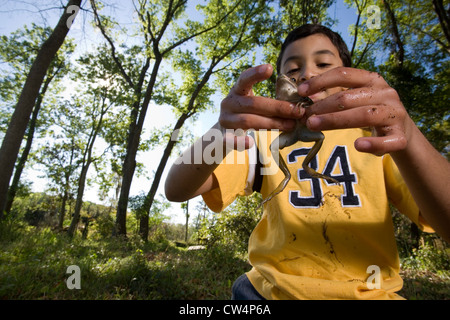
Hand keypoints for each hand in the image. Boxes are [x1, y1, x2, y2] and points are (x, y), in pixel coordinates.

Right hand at [219, 64, 303, 148]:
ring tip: (290, 125)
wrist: (225, 133)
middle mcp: (229, 103)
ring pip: (248, 121)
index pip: (245, 79)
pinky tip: (250, 143)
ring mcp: (225, 120)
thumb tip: (299, 105)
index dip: (256, 73)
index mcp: (237, 91)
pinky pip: (231, 140)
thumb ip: (270, 102)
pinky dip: (240, 142)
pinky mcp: (224, 136)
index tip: (270, 68)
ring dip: (271, 124)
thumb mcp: (254, 103)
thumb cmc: (247, 114)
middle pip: (253, 103)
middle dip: (278, 107)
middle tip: (297, 111)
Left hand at [298, 67, 412, 155]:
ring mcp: (394, 114)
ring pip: (364, 115)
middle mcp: (386, 93)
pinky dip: (372, 143)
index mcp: (372, 80)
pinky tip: (357, 145)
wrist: (400, 130)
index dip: (320, 81)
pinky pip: (387, 141)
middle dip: (323, 106)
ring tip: (315, 125)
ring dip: (336, 120)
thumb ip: (336, 96)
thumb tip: (305, 96)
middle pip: (349, 97)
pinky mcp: (400, 136)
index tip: (301, 91)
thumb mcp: (356, 98)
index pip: (344, 74)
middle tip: (305, 117)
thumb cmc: (370, 110)